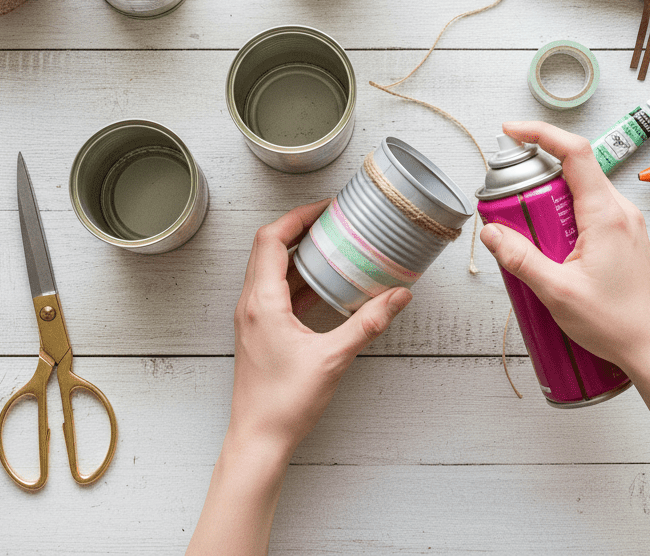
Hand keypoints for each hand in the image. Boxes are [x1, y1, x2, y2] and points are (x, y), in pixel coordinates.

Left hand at [229, 201, 412, 459]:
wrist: (259, 439)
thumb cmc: (285, 403)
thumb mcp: (334, 358)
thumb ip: (368, 323)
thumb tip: (398, 296)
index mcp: (262, 301)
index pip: (270, 239)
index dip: (297, 216)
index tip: (325, 208)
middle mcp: (251, 303)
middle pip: (267, 247)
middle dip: (298, 227)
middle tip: (330, 219)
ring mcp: (252, 318)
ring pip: (269, 268)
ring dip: (297, 252)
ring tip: (330, 244)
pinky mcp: (258, 331)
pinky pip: (274, 290)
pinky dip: (296, 278)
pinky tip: (323, 284)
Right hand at [479, 121, 649, 377]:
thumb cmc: (617, 324)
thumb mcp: (557, 293)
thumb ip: (520, 259)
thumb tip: (491, 232)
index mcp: (606, 215)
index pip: (574, 152)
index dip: (540, 133)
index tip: (512, 133)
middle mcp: (620, 211)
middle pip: (572, 169)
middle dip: (535, 179)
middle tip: (509, 205)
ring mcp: (624, 222)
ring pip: (579, 190)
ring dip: (548, 201)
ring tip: (530, 235)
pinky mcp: (623, 236)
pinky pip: (587, 210)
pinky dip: (563, 217)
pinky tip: (551, 248)